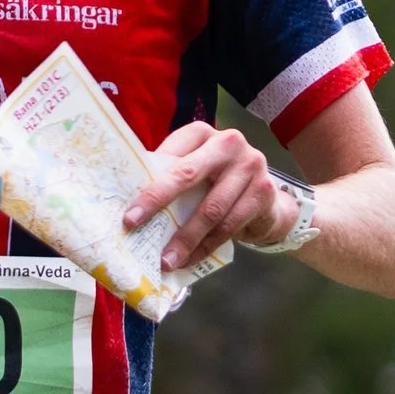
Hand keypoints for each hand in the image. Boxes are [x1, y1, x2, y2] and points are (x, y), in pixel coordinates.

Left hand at [123, 119, 293, 271]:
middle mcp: (228, 143)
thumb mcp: (196, 172)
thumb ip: (170, 177)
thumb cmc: (219, 184)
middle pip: (187, 174)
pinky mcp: (263, 192)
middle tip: (134, 226)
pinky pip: (228, 226)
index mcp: (202, 133)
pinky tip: (190, 260)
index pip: (170, 156)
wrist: (266, 201)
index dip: (148, 184)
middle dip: (157, 201)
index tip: (128, 212)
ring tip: (166, 260)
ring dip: (184, 239)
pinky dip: (205, 247)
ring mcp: (249, 165)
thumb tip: (129, 204)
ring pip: (210, 209)